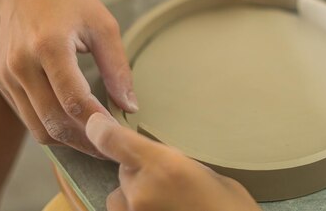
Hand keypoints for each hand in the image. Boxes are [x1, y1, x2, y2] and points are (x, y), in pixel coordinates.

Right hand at [0, 0, 137, 155]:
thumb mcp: (103, 24)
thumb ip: (117, 68)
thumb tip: (129, 106)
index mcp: (49, 46)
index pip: (74, 100)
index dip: (99, 123)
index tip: (121, 134)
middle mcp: (22, 64)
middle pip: (54, 122)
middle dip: (86, 141)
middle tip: (112, 147)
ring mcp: (7, 75)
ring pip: (38, 128)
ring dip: (69, 141)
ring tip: (97, 141)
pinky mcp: (2, 81)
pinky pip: (28, 118)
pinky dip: (52, 127)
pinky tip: (75, 124)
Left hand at [86, 113, 261, 210]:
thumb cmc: (229, 206)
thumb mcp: (205, 172)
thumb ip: (170, 162)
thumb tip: (151, 159)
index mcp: (165, 166)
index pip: (114, 141)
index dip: (101, 129)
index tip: (96, 122)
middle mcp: (143, 191)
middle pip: (123, 170)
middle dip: (137, 170)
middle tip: (167, 180)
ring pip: (120, 196)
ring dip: (134, 196)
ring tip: (166, 200)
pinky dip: (135, 209)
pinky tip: (163, 209)